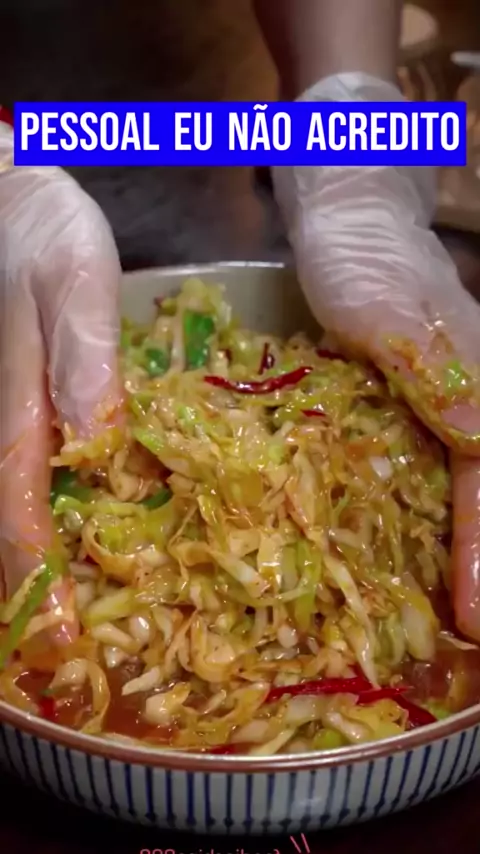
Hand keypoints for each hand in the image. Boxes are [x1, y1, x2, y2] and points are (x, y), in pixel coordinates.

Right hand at [0, 124, 122, 643]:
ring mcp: (10, 417)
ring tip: (89, 616)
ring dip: (46, 565)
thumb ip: (86, 366)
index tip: (65, 640)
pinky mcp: (25, 406)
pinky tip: (91, 532)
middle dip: (41, 591)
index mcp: (13, 410)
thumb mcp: (73, 287)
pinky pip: (34, 474)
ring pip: (20, 505)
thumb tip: (102, 446)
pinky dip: (56, 516)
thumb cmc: (40, 234)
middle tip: (79, 652)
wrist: (9, 197)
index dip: (40, 581)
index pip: (19, 513)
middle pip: (13, 525)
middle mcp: (5, 426)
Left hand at [273, 73, 479, 640]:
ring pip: (473, 495)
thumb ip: (441, 380)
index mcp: (479, 395)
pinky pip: (441, 484)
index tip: (473, 623)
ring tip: (461, 622)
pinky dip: (447, 529)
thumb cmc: (366, 266)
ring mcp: (454, 416)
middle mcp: (477, 412)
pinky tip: (427, 566)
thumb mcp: (392, 320)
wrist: (349, 225)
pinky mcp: (423, 418)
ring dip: (470, 554)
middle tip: (472, 636)